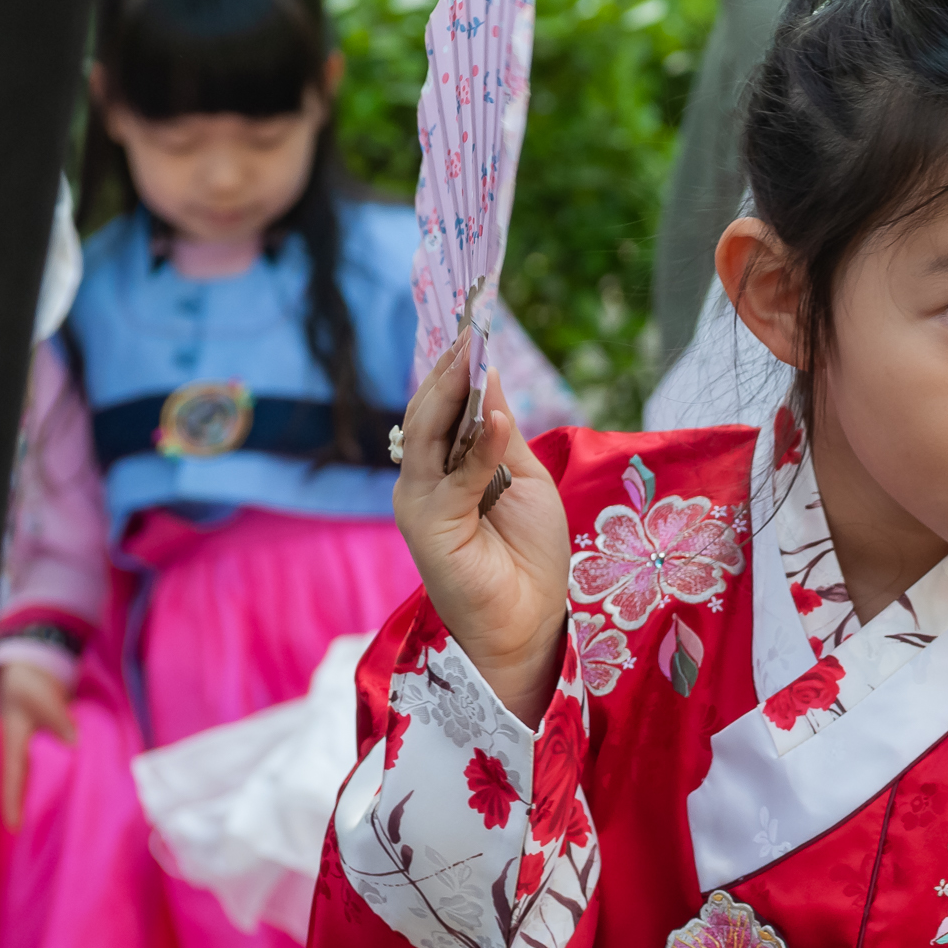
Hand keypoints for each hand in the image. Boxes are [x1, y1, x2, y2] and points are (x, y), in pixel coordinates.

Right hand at [0, 659, 76, 829]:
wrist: (35, 666)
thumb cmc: (29, 682)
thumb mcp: (40, 698)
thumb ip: (57, 718)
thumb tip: (74, 740)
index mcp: (14, 743)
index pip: (12, 779)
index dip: (13, 803)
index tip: (15, 827)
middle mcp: (25, 750)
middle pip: (29, 784)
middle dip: (35, 806)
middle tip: (47, 833)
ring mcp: (40, 746)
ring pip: (46, 775)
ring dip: (55, 791)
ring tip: (70, 817)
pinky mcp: (56, 740)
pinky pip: (62, 762)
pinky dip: (71, 772)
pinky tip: (88, 785)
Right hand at [392, 332, 571, 725]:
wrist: (527, 621)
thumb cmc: (528, 556)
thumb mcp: (523, 479)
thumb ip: (501, 433)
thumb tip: (488, 375)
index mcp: (442, 469)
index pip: (440, 408)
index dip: (453, 369)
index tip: (471, 326)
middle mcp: (421, 482)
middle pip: (427, 414)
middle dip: (447, 370)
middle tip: (468, 327)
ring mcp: (419, 502)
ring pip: (426, 435)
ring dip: (452, 393)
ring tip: (472, 355)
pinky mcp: (429, 526)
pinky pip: (456, 477)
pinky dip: (478, 444)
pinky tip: (495, 415)